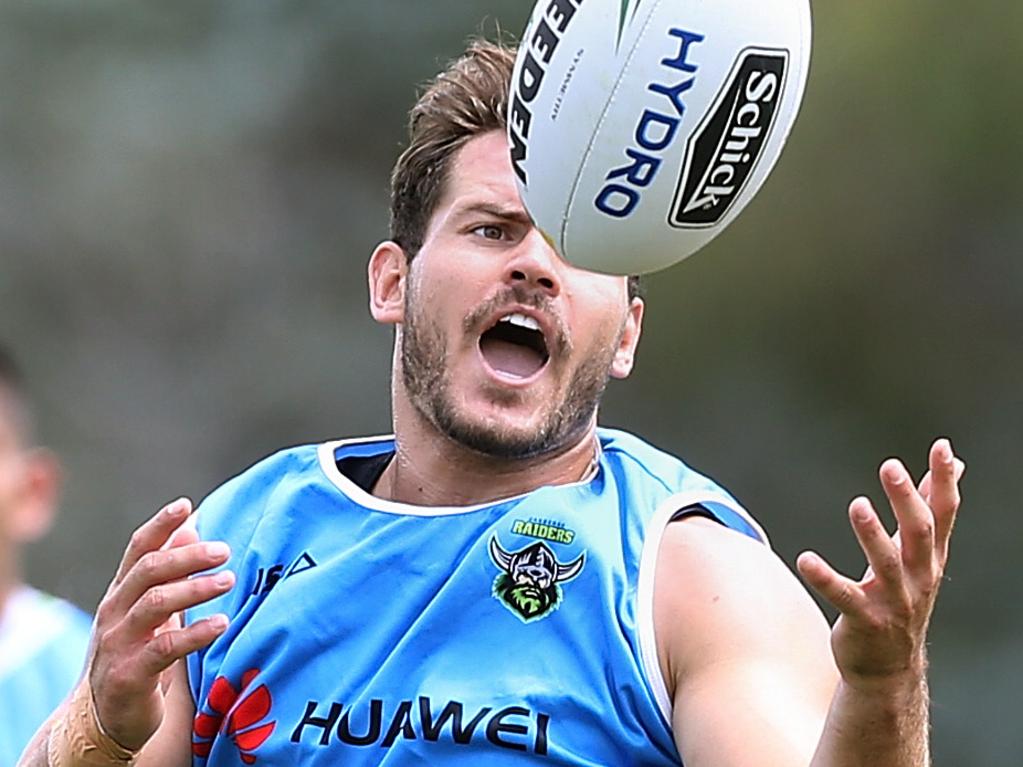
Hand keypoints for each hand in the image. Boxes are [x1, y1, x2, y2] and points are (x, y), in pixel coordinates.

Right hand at [86, 498, 234, 749]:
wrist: (103, 720)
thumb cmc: (136, 655)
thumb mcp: (150, 612)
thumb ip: (170, 573)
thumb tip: (192, 528)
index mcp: (121, 593)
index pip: (138, 549)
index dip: (160, 525)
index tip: (187, 505)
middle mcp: (114, 612)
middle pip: (149, 570)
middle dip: (187, 556)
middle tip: (224, 550)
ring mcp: (118, 643)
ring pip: (155, 603)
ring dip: (195, 588)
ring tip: (229, 580)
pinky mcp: (129, 674)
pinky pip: (164, 647)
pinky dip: (195, 633)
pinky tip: (221, 623)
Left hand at [796, 439, 963, 687]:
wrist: (889, 668)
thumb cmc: (902, 600)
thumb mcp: (921, 556)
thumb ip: (932, 509)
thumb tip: (956, 465)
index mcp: (930, 557)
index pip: (943, 513)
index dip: (944, 481)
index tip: (942, 447)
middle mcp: (918, 577)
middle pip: (918, 534)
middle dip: (906, 500)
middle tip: (891, 467)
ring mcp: (893, 601)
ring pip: (885, 564)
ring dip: (872, 534)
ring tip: (858, 505)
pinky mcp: (864, 620)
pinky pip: (844, 596)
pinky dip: (825, 578)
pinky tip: (806, 559)